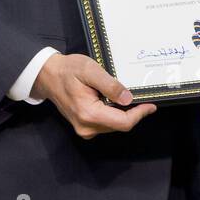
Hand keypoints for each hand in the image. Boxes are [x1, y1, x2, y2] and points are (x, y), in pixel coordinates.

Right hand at [31, 53, 156, 139]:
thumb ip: (110, 85)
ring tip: (127, 96)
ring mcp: (84, 129)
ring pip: (114, 125)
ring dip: (124, 113)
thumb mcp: (91, 70)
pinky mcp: (84, 126)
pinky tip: (116, 101)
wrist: (48, 76)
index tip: (151, 105)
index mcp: (88, 114)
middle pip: (120, 125)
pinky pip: (106, 123)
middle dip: (134, 113)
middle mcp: (86, 126)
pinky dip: (115, 114)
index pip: (122, 122)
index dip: (140, 115)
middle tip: (143, 97)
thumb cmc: (68, 70)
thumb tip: (128, 99)